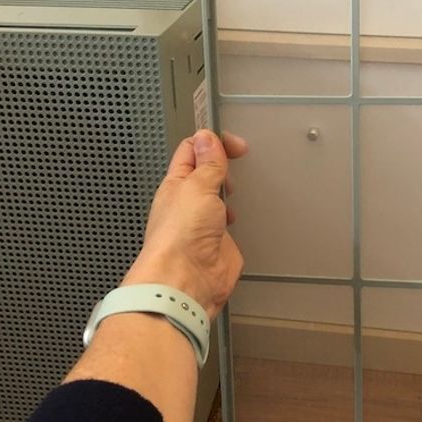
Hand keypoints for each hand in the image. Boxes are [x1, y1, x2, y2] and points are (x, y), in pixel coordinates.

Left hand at [121, 130, 247, 319]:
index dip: (212, 142)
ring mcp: (204, 223)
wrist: (186, 281)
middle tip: (238, 164)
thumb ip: (207, 164)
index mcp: (176, 185)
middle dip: (224, 166)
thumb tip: (207, 139)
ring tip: (238, 188)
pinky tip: (244, 216)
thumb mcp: (197, 187)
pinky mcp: (221, 243)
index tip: (235, 145)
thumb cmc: (179, 239)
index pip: (192, 152)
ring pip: (219, 198)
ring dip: (231, 192)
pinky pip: (232, 224)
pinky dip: (240, 217)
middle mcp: (189, 203)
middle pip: (206, 173)